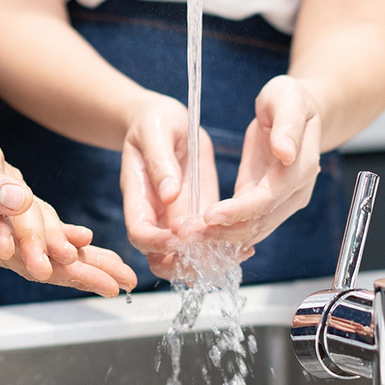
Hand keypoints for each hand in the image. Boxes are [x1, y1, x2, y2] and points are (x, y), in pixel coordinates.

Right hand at [0, 120, 136, 296]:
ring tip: (97, 267)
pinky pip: (5, 244)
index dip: (78, 270)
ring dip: (62, 261)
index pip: (35, 258)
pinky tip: (50, 243)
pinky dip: (34, 245)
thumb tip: (20, 197)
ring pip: (24, 254)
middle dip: (82, 271)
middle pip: (36, 263)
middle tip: (122, 282)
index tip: (113, 281)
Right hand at [118, 90, 230, 279]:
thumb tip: (170, 194)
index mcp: (138, 195)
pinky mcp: (199, 213)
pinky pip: (208, 240)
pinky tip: (245, 246)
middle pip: (158, 256)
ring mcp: (177, 216)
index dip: (156, 242)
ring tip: (236, 252)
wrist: (166, 120)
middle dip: (181, 264)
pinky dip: (225, 248)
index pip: (139, 232)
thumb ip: (161, 162)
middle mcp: (155, 213)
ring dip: (207, 262)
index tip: (180, 237)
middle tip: (211, 257)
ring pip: (185, 256)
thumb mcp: (156, 133)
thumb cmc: (155, 122)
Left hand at [200, 75, 322, 246]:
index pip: (268, 199)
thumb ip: (287, 125)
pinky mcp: (266, 203)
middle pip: (258, 223)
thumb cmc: (290, 100)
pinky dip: (223, 232)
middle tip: (186, 232)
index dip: (239, 210)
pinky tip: (199, 234)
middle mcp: (295, 192)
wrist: (300, 112)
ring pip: (252, 230)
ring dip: (219, 237)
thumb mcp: (287, 99)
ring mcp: (283, 201)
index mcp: (300, 168)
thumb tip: (286, 152)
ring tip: (186, 235)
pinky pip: (246, 224)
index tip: (209, 215)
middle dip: (222, 231)